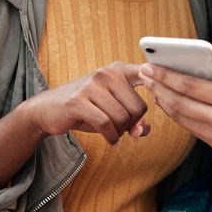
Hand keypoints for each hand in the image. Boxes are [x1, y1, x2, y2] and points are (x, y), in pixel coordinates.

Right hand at [22, 61, 150, 146]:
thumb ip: (136, 118)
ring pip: (122, 117)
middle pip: (138, 107)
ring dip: (121, 132)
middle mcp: (106, 73)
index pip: (147, 74)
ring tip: (115, 134)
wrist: (49, 109)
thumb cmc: (87, 108)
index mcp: (118, 70)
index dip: (159, 86)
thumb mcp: (113, 109)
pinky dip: (112, 137)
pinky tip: (111, 141)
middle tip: (124, 130)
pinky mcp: (78, 101)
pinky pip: (105, 124)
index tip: (162, 100)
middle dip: (134, 124)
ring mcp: (91, 86)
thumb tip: (144, 130)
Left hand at [139, 60, 211, 164]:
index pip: (193, 86)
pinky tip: (169, 102)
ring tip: (152, 86)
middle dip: (159, 87)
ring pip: (184, 119)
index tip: (151, 66)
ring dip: (164, 102)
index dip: (168, 76)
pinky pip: (193, 129)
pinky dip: (177, 115)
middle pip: (182, 103)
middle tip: (144, 73)